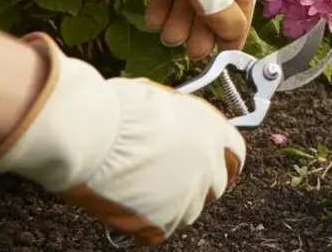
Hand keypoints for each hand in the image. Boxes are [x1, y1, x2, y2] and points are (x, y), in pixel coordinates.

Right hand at [0, 33, 245, 246]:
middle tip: (170, 183)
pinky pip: (162, 228)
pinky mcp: (168, 219)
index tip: (211, 166)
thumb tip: (171, 127)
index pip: (235, 153)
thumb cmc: (118, 110)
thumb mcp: (161, 102)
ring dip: (173, 205)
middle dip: (198, 185)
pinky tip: (129, 209)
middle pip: (217, 185)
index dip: (222, 161)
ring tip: (142, 193)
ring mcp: (191, 193)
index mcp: (213, 129)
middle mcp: (210, 162)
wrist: (96, 135)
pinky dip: (148, 223)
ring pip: (191, 210)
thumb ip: (178, 122)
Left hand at [65, 0, 256, 58]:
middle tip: (190, 53)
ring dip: (181, 20)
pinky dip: (165, 6)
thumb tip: (233, 34)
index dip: (234, 27)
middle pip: (216, 1)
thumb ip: (216, 4)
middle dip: (203, 28)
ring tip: (167, 38)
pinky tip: (153, 20)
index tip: (223, 53)